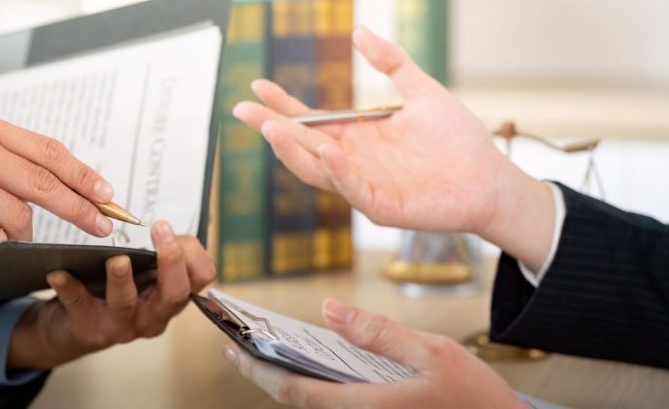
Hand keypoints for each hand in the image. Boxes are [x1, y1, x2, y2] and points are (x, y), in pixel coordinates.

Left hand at [6, 220, 216, 368]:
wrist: (70, 325)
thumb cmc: (111, 289)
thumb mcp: (142, 272)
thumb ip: (157, 253)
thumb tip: (165, 228)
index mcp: (169, 297)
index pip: (200, 279)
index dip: (194, 255)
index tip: (176, 230)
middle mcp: (152, 315)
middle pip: (174, 294)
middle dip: (170, 261)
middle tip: (161, 230)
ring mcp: (121, 326)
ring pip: (126, 303)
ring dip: (122, 279)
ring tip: (117, 259)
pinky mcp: (89, 328)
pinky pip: (79, 305)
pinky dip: (69, 287)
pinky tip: (58, 272)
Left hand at [224, 300, 521, 408]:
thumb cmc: (476, 400)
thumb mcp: (433, 352)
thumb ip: (378, 332)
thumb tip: (331, 310)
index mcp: (368, 406)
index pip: (295, 391)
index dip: (258, 370)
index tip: (232, 349)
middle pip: (297, 402)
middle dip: (263, 374)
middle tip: (237, 349)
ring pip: (315, 407)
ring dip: (288, 383)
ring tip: (267, 353)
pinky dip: (315, 390)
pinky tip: (314, 369)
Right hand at [232, 26, 553, 269]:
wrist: (491, 178)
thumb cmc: (458, 141)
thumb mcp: (422, 91)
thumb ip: (391, 62)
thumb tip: (358, 31)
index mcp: (356, 137)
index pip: (309, 121)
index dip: (282, 105)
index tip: (258, 85)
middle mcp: (353, 162)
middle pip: (301, 145)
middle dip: (271, 128)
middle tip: (243, 109)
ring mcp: (364, 185)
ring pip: (316, 170)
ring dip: (293, 151)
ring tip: (272, 128)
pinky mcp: (383, 206)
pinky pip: (353, 189)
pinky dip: (337, 172)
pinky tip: (325, 150)